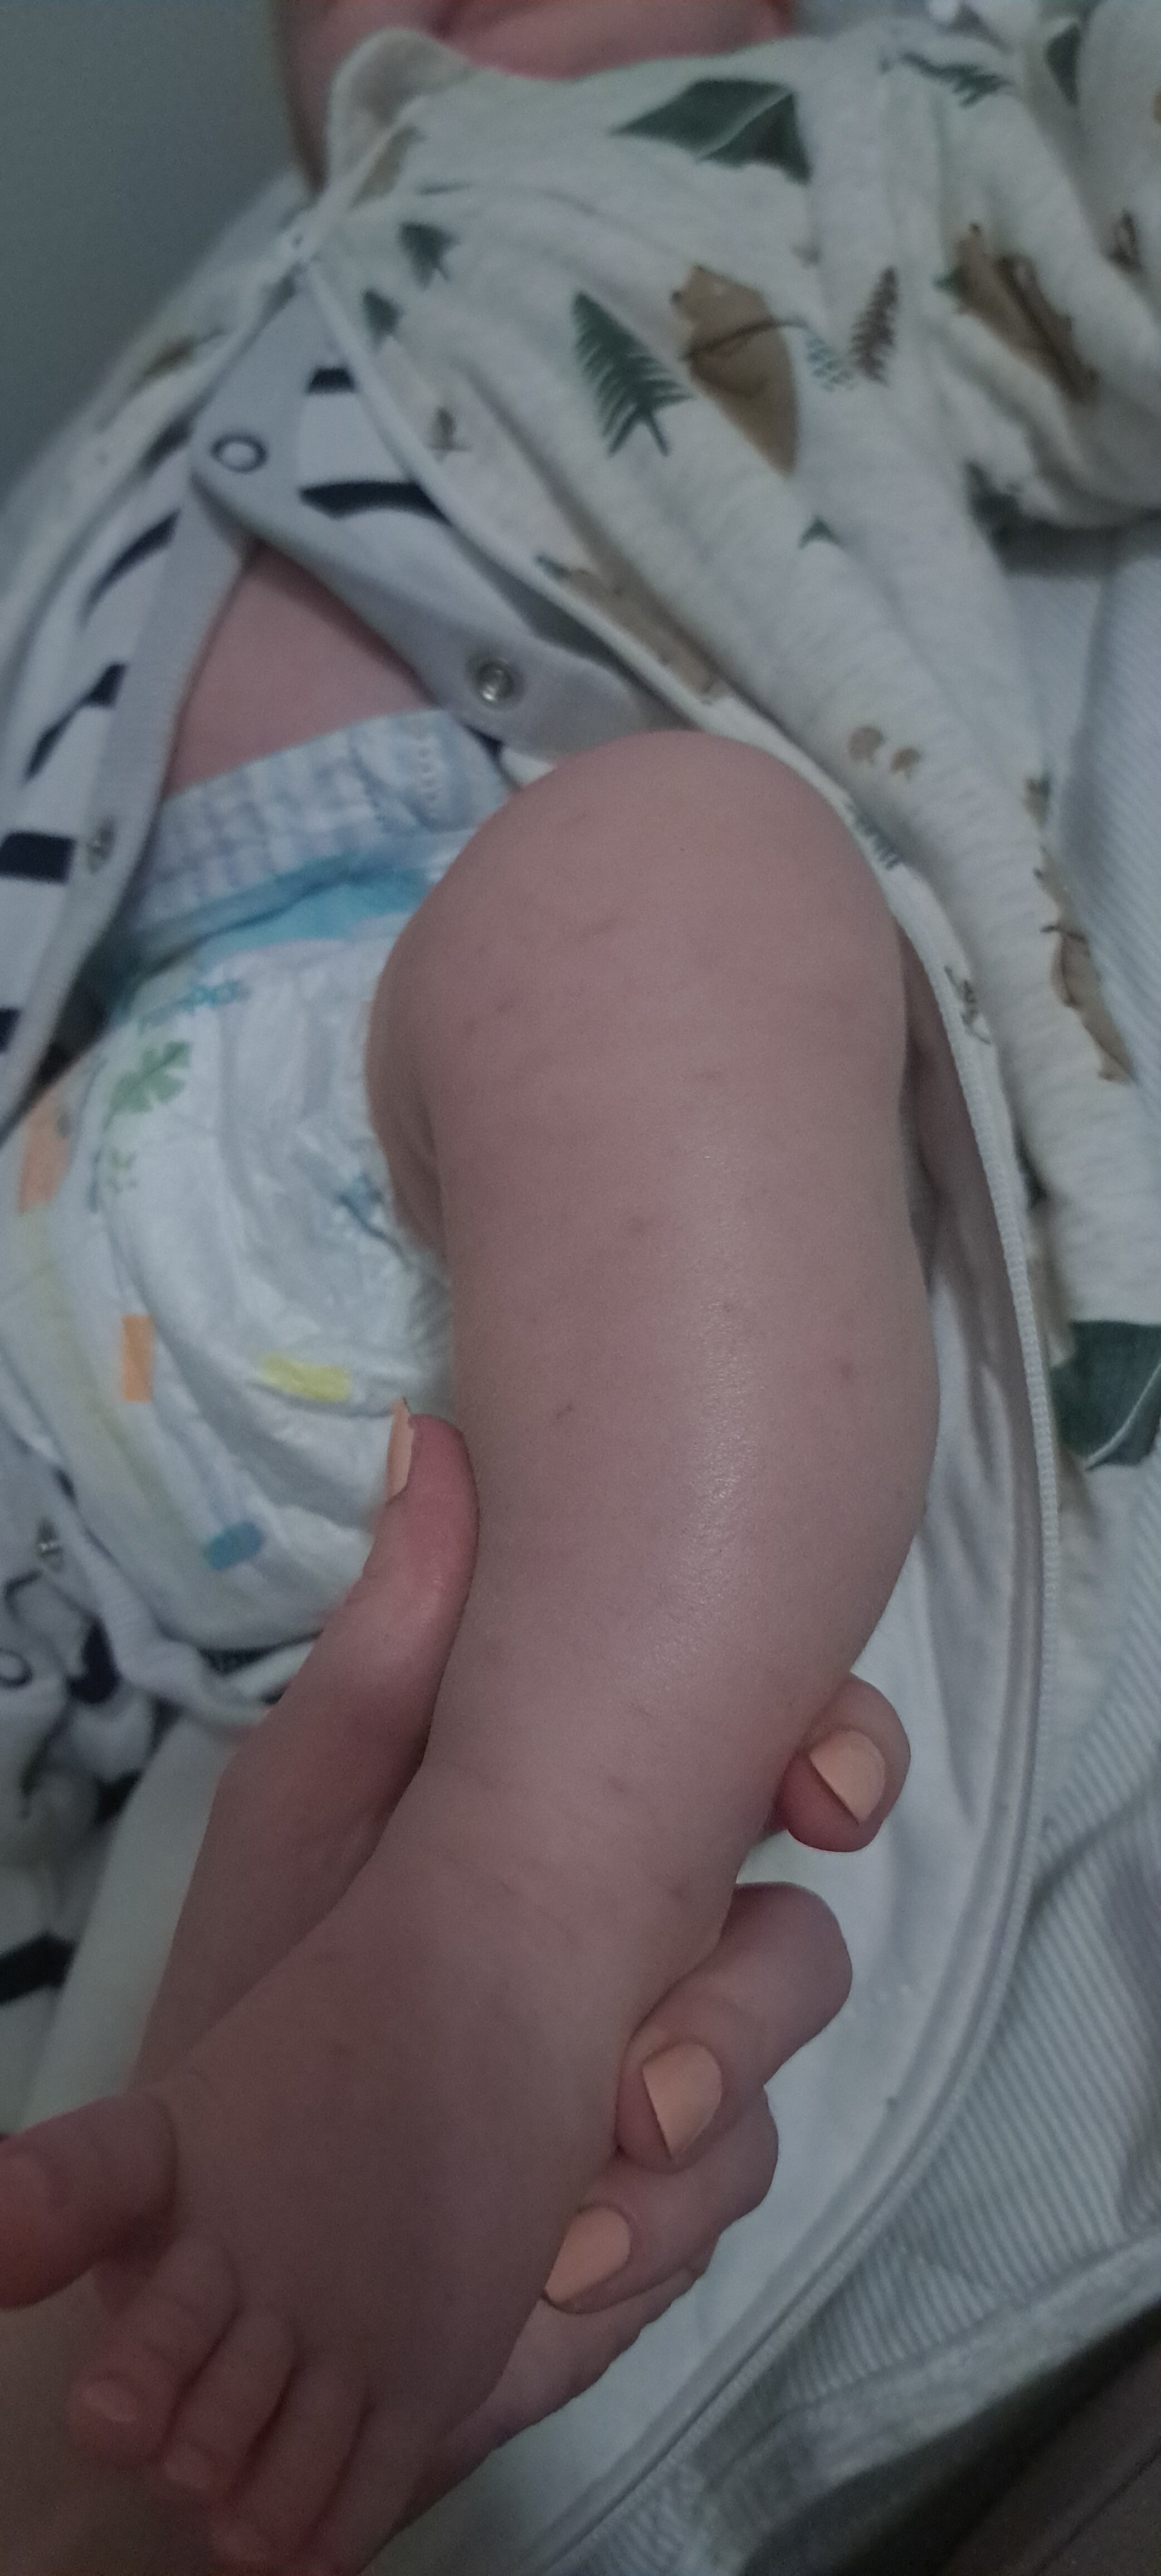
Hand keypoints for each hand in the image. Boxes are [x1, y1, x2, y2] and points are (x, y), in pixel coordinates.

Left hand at [136, 1413, 905, 2531]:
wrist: (203, 2224)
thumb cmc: (256, 1979)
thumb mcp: (307, 1799)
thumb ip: (395, 1636)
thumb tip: (432, 1434)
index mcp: (598, 1827)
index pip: (775, 1759)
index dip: (838, 1754)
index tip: (819, 1794)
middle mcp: (654, 1950)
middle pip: (801, 1942)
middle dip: (759, 1999)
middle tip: (657, 2070)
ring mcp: (659, 2090)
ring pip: (766, 2091)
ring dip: (689, 2131)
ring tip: (580, 2166)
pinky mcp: (642, 2220)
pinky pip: (710, 2216)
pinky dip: (641, 2238)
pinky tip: (552, 2255)